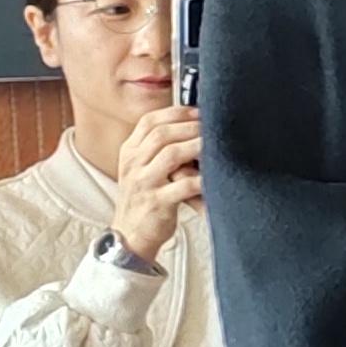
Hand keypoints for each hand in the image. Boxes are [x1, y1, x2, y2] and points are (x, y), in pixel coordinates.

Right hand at [109, 103, 205, 267]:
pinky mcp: (157, 203)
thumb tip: (191, 124)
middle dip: (190, 126)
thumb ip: (157, 148)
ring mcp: (144, 183)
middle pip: (161, 134)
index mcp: (129, 152)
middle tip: (212, 126)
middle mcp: (133, 164)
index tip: (199, 111)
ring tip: (216, 145)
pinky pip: (183, 186)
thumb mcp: (141, 169)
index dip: (176, 113)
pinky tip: (215, 175)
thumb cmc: (144, 198)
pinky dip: (202, 179)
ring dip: (197, 146)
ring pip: (171, 154)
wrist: (130, 235)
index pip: (149, 121)